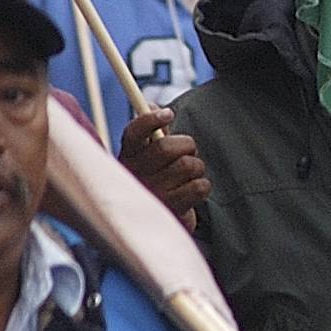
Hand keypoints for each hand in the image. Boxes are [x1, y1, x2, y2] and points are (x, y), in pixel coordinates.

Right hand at [117, 106, 209, 228]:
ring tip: (188, 176)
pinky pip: (199, 186)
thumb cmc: (156, 182)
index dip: (150, 119)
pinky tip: (192, 192)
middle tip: (189, 152)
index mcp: (128, 157)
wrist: (156, 226)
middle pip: (166, 147)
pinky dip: (202, 186)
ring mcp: (152, 194)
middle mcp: (135, 175)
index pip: (133, 133)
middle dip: (187, 145)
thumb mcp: (149, 158)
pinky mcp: (170, 210)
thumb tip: (150, 105)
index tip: (168, 113)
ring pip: (188, 165)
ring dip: (197, 168)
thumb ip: (152, 133)